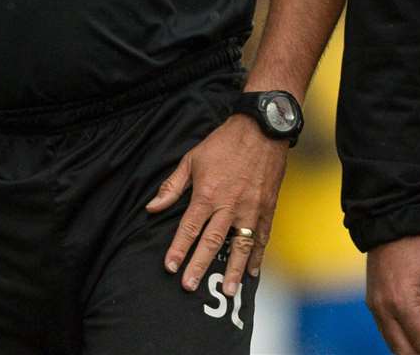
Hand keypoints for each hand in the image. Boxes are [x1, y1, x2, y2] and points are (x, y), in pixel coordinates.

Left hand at [145, 115, 287, 295]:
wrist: (262, 129)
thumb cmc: (224, 143)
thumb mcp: (192, 159)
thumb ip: (173, 186)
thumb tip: (152, 207)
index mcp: (208, 194)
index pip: (189, 228)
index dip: (178, 249)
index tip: (169, 267)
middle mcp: (229, 205)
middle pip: (212, 242)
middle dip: (200, 266)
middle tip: (190, 286)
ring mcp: (251, 208)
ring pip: (240, 246)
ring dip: (233, 270)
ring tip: (228, 291)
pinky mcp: (267, 207)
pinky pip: (262, 236)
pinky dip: (257, 255)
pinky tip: (252, 271)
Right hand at [365, 234, 419, 354]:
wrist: (391, 225)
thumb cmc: (418, 245)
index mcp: (402, 302)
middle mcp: (384, 309)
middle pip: (405, 352)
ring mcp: (375, 308)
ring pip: (394, 346)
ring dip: (414, 350)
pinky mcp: (373, 303)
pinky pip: (387, 332)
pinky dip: (403, 338)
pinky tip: (418, 332)